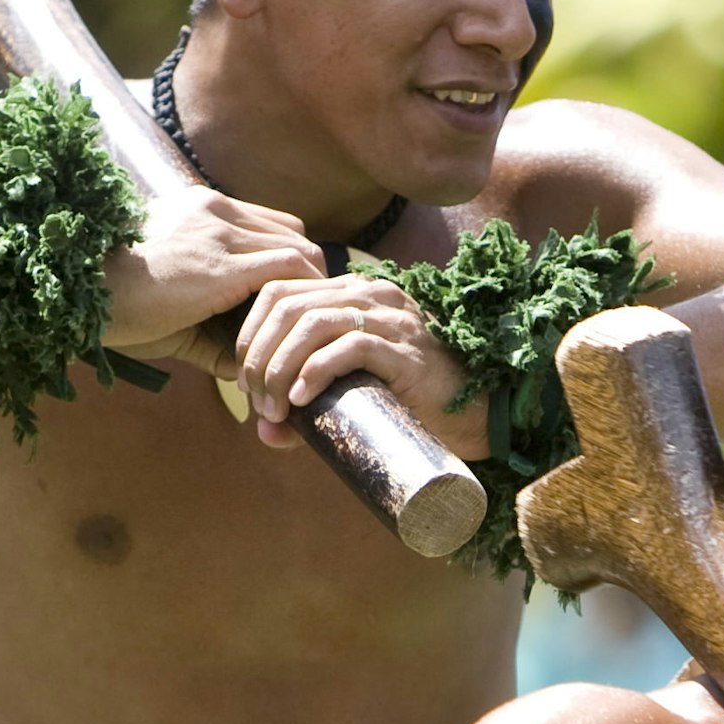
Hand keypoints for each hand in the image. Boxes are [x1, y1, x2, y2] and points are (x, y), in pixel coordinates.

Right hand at [102, 184, 324, 358]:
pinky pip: (289, 268)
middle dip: (307, 274)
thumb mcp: (163, 306)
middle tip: (312, 318)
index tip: (293, 298)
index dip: (286, 258)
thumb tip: (241, 367)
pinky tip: (302, 327)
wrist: (81, 296)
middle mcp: (214, 211)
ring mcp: (221, 232)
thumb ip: (206, 329)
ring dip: (309, 288)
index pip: (266, 224)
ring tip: (312, 327)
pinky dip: (301, 296)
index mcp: (197, 211)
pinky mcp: (225, 263)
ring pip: (298, 248)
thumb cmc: (112, 305)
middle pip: (291, 232)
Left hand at [234, 273, 482, 454]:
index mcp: (352, 291)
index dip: (250, 333)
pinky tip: (302, 400)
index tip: (244, 380)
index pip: (279, 291)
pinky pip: (349, 347)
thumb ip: (307, 405)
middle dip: (259, 354)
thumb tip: (264, 432)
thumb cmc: (413, 402)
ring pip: (311, 322)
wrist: (478, 412)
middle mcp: (369, 293)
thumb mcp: (350, 394)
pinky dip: (315, 372)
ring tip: (276, 406)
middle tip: (256, 399)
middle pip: (287, 304)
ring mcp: (389, 317)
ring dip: (280, 366)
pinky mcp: (404, 348)